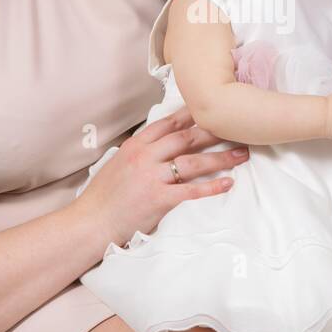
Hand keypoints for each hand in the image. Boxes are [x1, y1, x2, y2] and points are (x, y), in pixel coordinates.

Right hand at [78, 106, 249, 247]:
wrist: (90, 223)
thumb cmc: (102, 198)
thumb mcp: (117, 165)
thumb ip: (138, 153)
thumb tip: (157, 145)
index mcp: (135, 146)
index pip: (168, 123)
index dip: (192, 115)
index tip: (212, 108)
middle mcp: (145, 157)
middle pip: (186, 138)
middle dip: (214, 132)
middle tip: (236, 129)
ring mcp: (152, 177)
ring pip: (193, 162)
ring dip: (221, 157)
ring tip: (241, 154)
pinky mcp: (159, 199)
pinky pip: (191, 190)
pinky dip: (212, 186)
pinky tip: (228, 183)